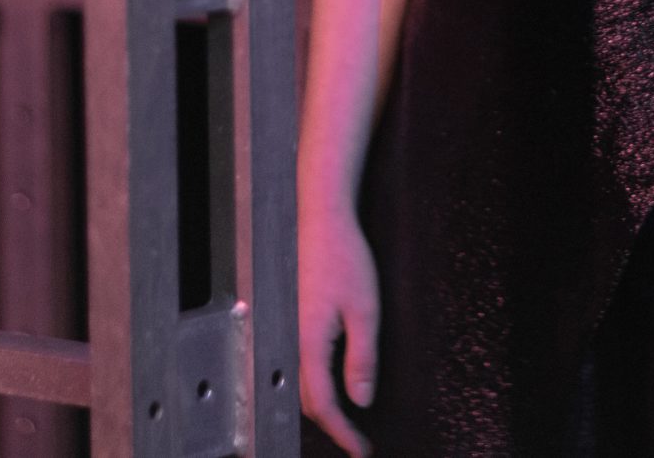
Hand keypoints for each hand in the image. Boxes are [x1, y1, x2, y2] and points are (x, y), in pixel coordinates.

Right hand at [298, 204, 379, 455]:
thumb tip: (361, 400)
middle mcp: (291, 341)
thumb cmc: (343, 258)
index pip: (324, 404)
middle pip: (307, 400)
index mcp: (308, 344)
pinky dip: (315, 386)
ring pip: (300, 384)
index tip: (361, 451)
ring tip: (348, 421)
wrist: (320, 219)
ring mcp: (288, 330)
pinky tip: (331, 384)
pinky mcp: (291, 319)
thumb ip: (361, 358)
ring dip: (323, 407)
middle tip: (358, 442)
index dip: (343, 433)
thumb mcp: (364, 310)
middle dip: (333, 426)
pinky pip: (299, 366)